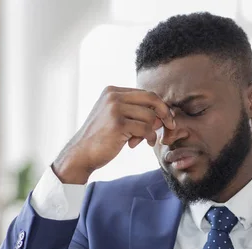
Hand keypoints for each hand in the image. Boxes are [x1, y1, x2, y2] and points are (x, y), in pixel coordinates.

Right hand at [53, 86, 175, 183]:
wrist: (81, 154)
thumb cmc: (101, 138)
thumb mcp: (116, 119)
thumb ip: (136, 113)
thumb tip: (162, 115)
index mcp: (112, 91)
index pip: (145, 93)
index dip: (160, 106)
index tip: (167, 119)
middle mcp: (113, 96)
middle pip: (151, 99)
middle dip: (164, 113)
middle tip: (170, 126)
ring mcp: (115, 109)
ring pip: (150, 116)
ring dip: (151, 131)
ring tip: (141, 140)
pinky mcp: (118, 124)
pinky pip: (146, 129)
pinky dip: (149, 138)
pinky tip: (141, 144)